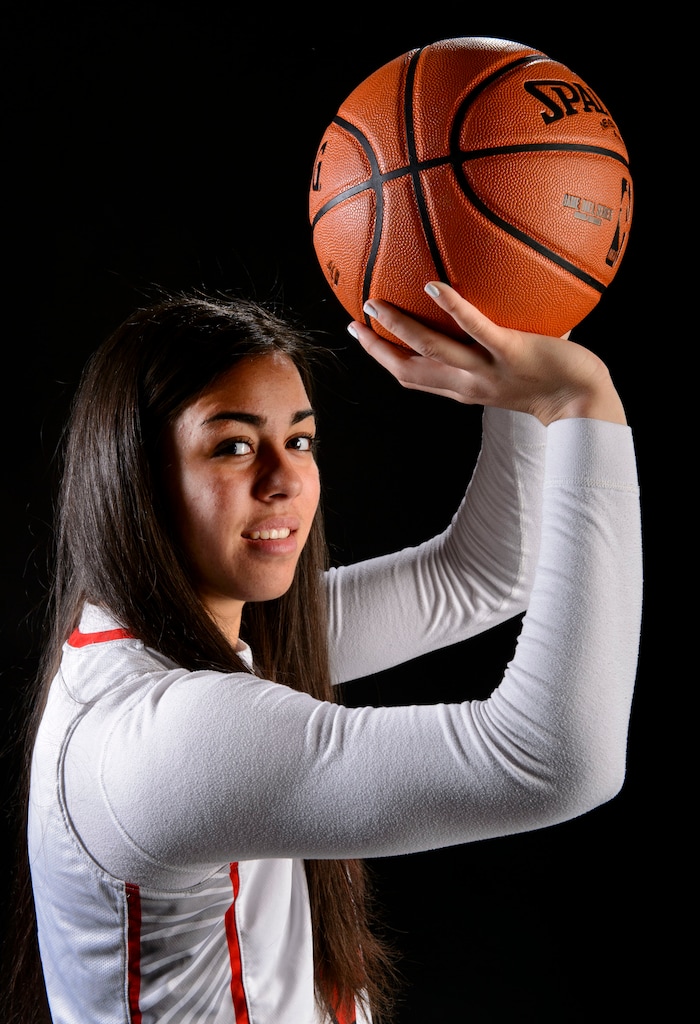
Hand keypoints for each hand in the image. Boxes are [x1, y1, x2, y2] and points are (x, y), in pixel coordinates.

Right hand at [348, 283, 626, 425]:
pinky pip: (477, 330)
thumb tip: (492, 307)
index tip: (363, 336)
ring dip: (400, 328)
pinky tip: (435, 286)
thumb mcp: (512, 370)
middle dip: (378, 348)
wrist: (586, 405)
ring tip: (377, 304)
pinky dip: (455, 309)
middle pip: (410, 369)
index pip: (414, 376)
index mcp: (465, 389)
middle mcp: (469, 383)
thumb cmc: (556, 385)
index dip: (383, 358)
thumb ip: (495, 346)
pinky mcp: (512, 352)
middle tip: (356, 322)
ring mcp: (488, 369)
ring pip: (433, 349)